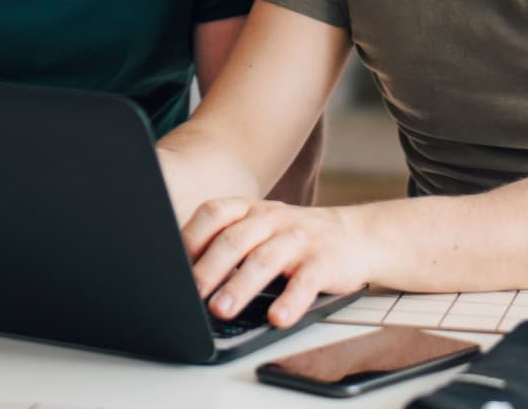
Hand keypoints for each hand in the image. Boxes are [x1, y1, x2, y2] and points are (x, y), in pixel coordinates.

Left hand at [183, 197, 375, 327]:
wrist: (356, 236)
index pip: (213, 214)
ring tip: (221, 310)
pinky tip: (277, 317)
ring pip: (264, 261)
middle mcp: (271, 219)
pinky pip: (305, 283)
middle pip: (234, 240)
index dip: (191, 237)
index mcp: (250, 210)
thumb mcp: (259, 230)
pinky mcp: (323, 263)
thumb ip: (227, 243)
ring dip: (240, 286)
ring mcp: (298, 240)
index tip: (172, 265)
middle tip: (190, 293)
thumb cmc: (294, 239)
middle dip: (209, 268)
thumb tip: (181, 276)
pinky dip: (290, 301)